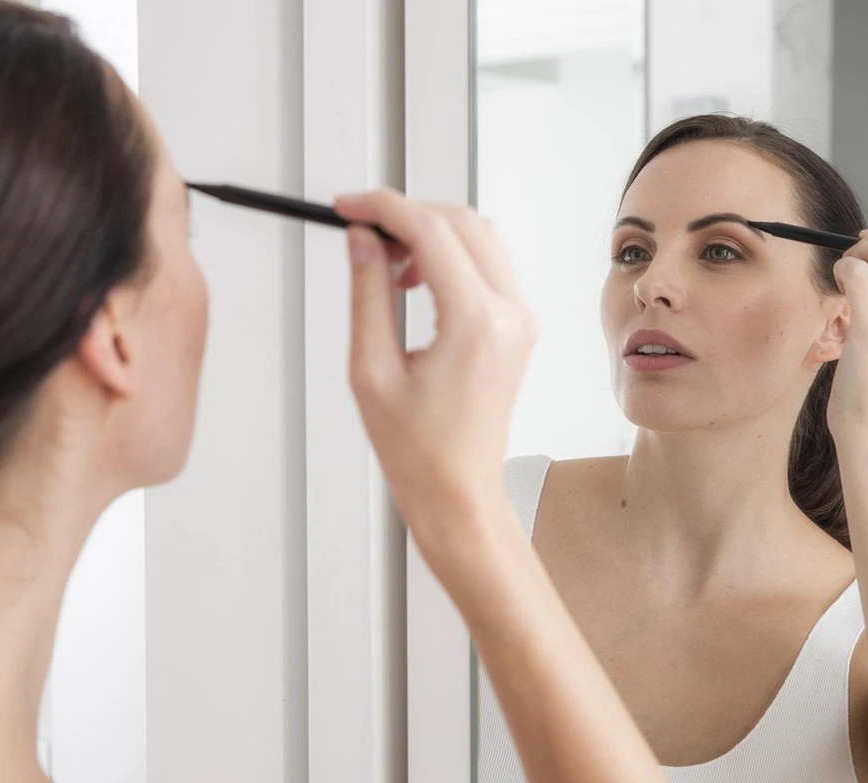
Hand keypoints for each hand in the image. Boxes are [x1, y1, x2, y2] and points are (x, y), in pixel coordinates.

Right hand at [334, 190, 535, 566]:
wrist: (458, 490)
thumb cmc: (417, 449)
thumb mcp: (371, 369)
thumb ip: (367, 293)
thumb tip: (361, 239)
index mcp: (475, 324)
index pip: (431, 231)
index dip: (382, 207)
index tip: (346, 206)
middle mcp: (509, 313)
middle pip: (460, 220)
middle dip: (406, 213)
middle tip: (360, 228)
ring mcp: (521, 318)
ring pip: (479, 234)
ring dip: (430, 231)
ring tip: (385, 261)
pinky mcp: (519, 325)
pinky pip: (489, 263)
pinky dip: (450, 254)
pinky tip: (415, 279)